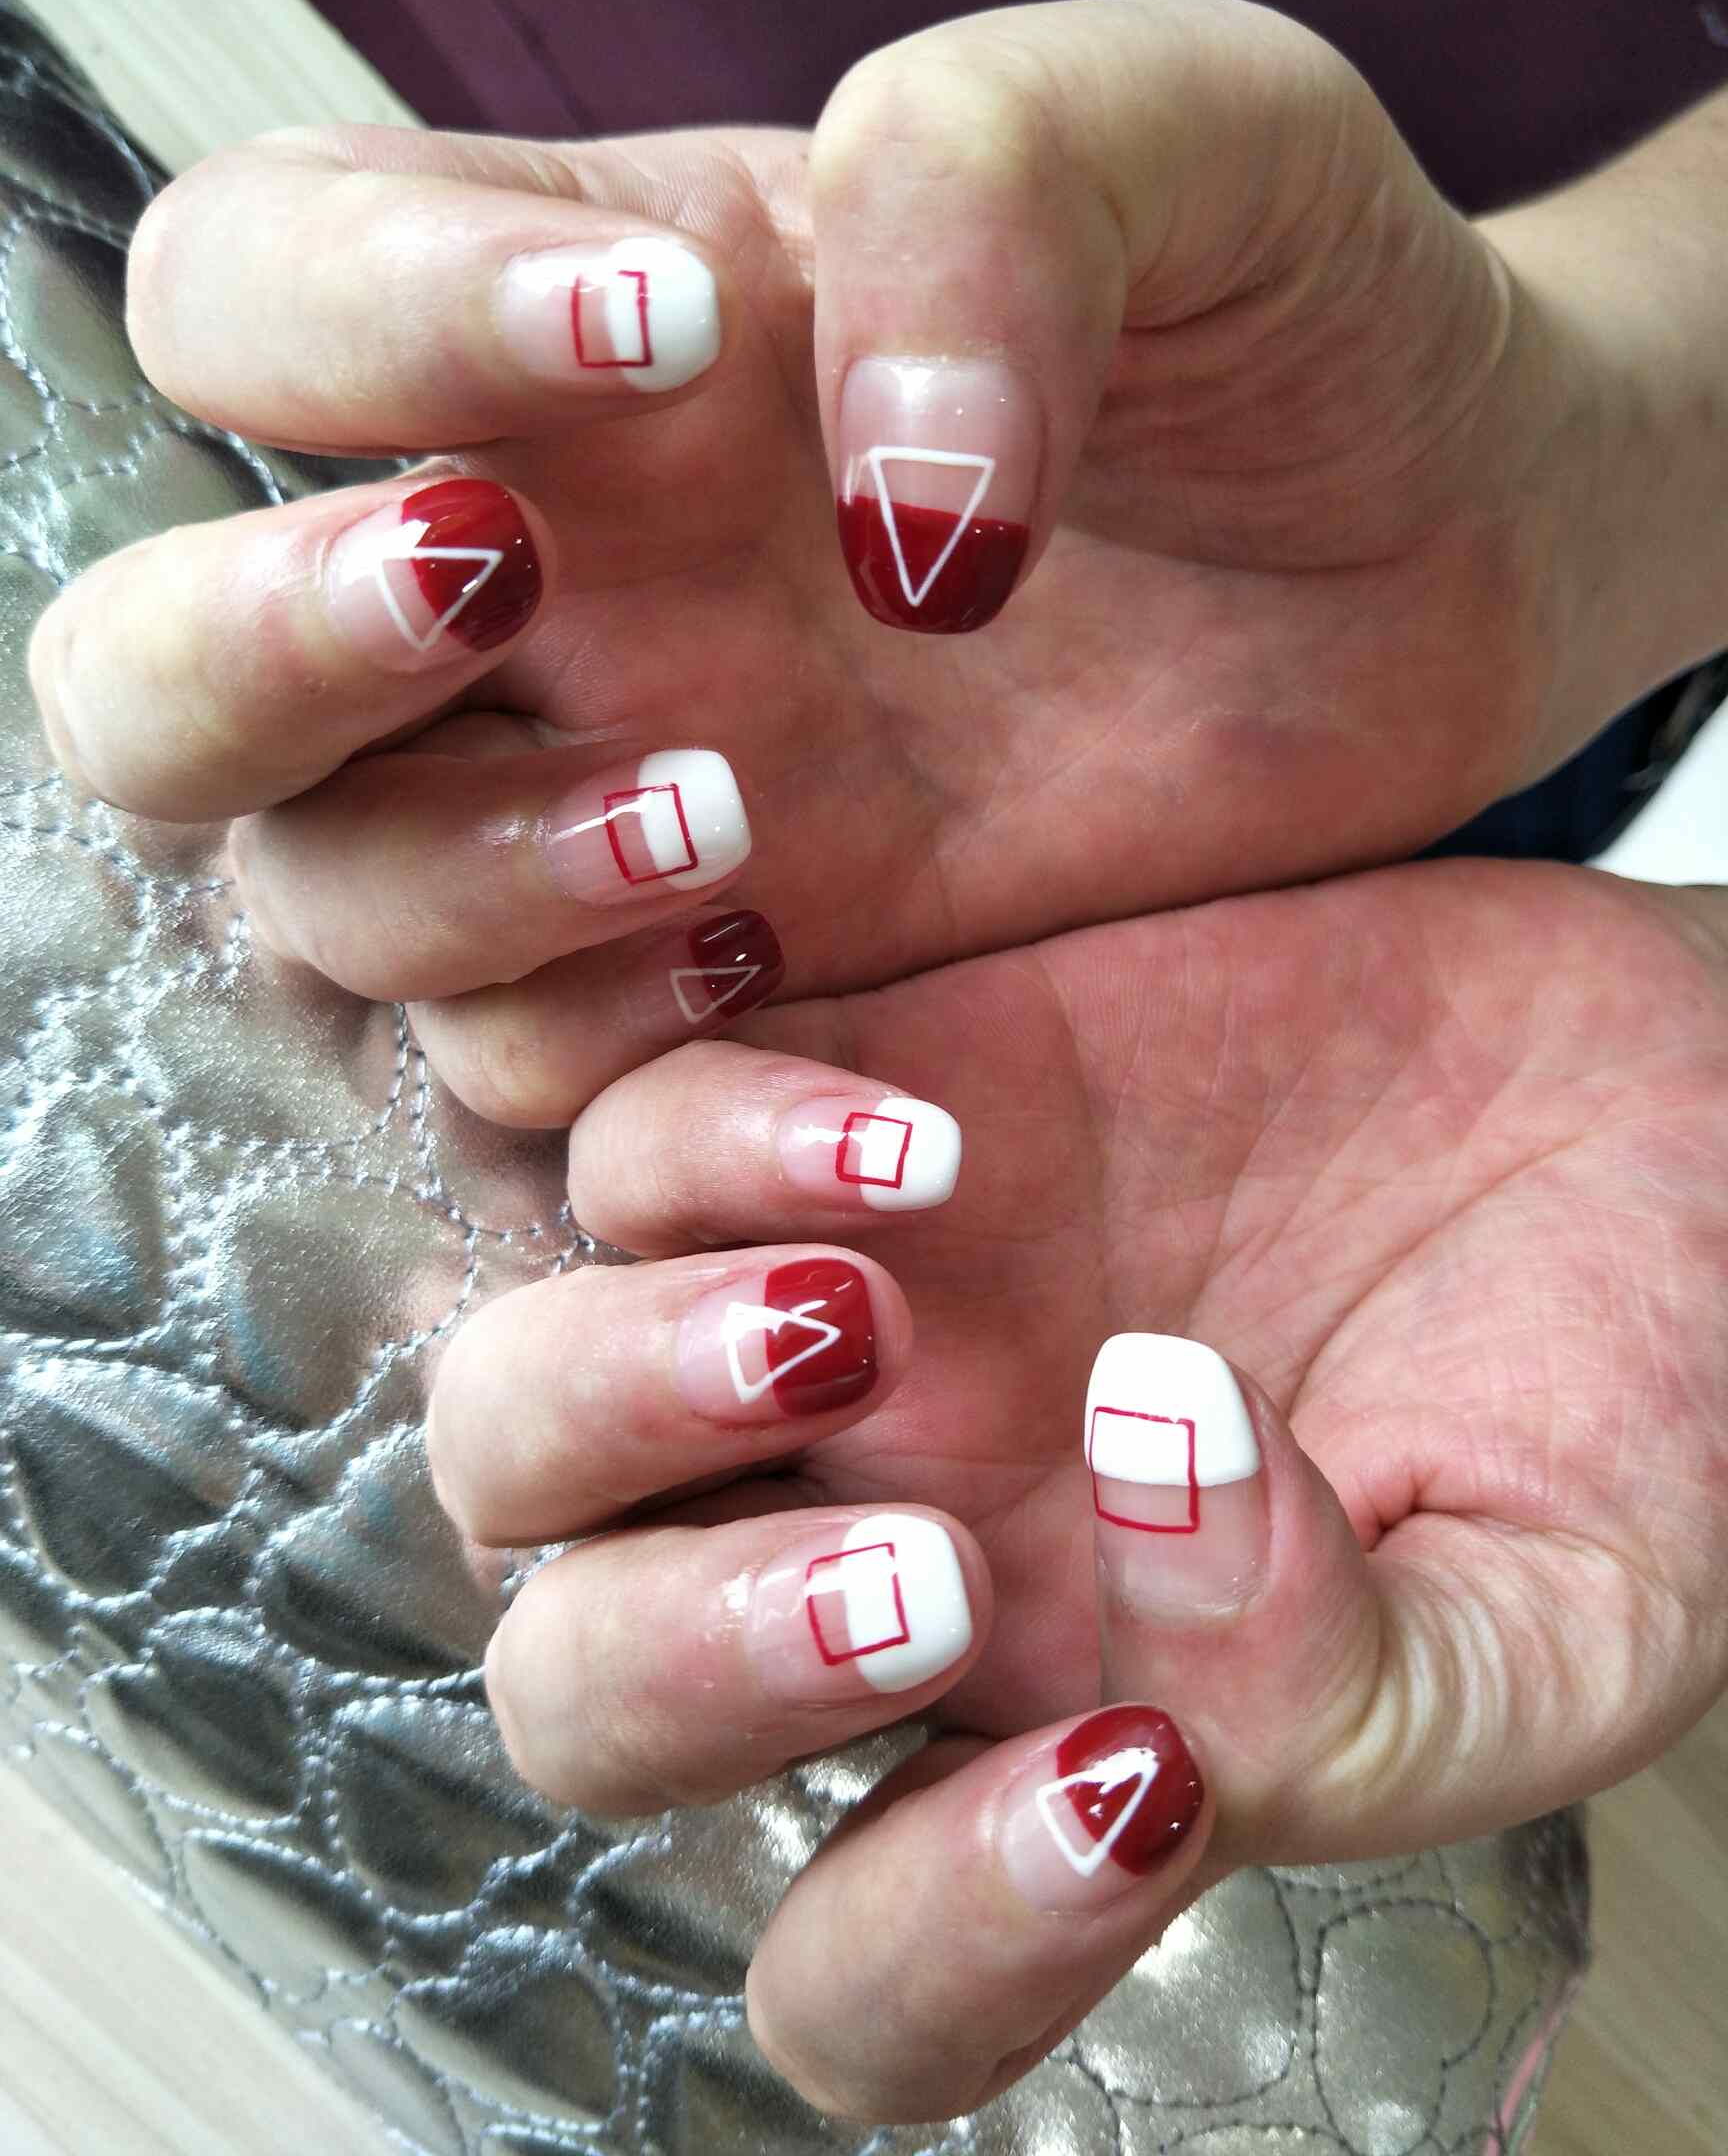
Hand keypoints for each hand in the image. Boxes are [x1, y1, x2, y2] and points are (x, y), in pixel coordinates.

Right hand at [27, 0, 1660, 1124]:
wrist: (1456, 564)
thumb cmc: (1308, 312)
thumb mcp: (1191, 143)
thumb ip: (992, 210)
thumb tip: (874, 523)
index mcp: (576, 321)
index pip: (257, 285)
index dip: (354, 319)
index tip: (669, 342)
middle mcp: (545, 585)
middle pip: (163, 673)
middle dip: (262, 654)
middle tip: (507, 593)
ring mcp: (618, 800)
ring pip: (336, 901)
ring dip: (478, 881)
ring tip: (738, 820)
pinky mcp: (745, 986)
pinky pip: (545, 1077)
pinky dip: (624, 1069)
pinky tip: (802, 985)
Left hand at [426, 859, 1727, 2119]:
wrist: (1641, 1097)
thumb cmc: (1620, 1385)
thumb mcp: (1558, 1605)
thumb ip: (1355, 1678)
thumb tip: (1153, 1487)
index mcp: (1063, 1741)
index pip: (860, 1970)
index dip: (942, 1941)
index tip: (1143, 1788)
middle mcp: (896, 1550)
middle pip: (591, 1695)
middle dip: (693, 1660)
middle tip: (933, 1576)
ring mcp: (845, 1330)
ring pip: (527, 1422)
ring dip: (627, 1392)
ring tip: (858, 1314)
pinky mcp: (849, 1106)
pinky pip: (620, 1137)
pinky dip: (703, 1139)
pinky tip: (919, 1132)